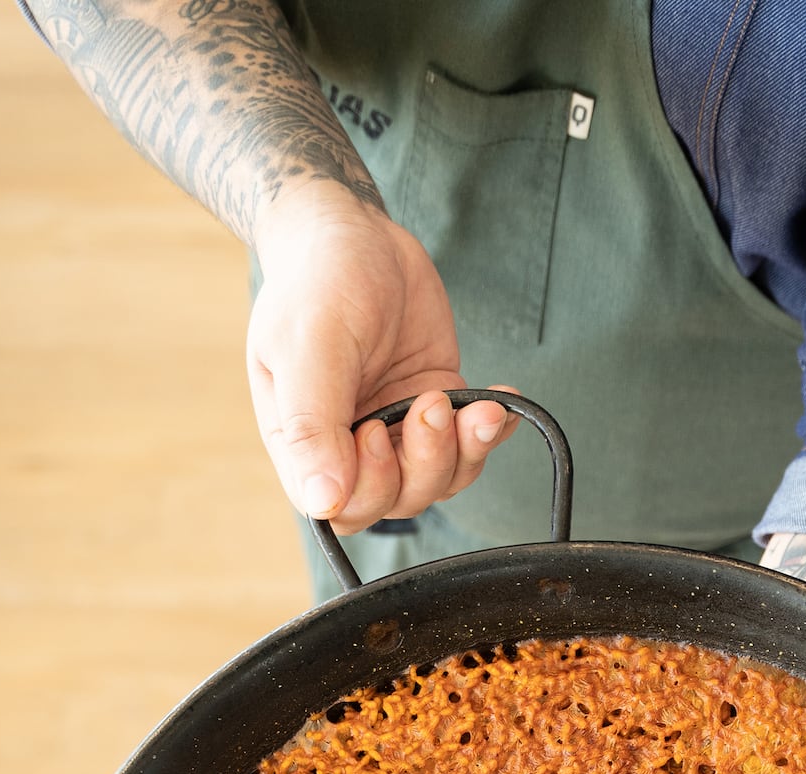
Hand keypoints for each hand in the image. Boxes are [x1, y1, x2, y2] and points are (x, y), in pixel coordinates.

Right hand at [247, 188, 518, 532]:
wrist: (356, 234)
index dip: (369, 486)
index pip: (340, 508)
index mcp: (304, 444)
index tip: (373, 430)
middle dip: (423, 463)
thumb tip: (322, 502)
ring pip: (438, 481)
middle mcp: (351, 449)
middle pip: (396, 501)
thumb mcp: (306, 346)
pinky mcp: (438, 410)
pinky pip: (472, 446)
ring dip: (462, 451)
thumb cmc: (317, 282)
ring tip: (471, 405)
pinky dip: (492, 430)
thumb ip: (312, 425)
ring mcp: (398, 432)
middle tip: (427, 403)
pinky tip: (500, 400)